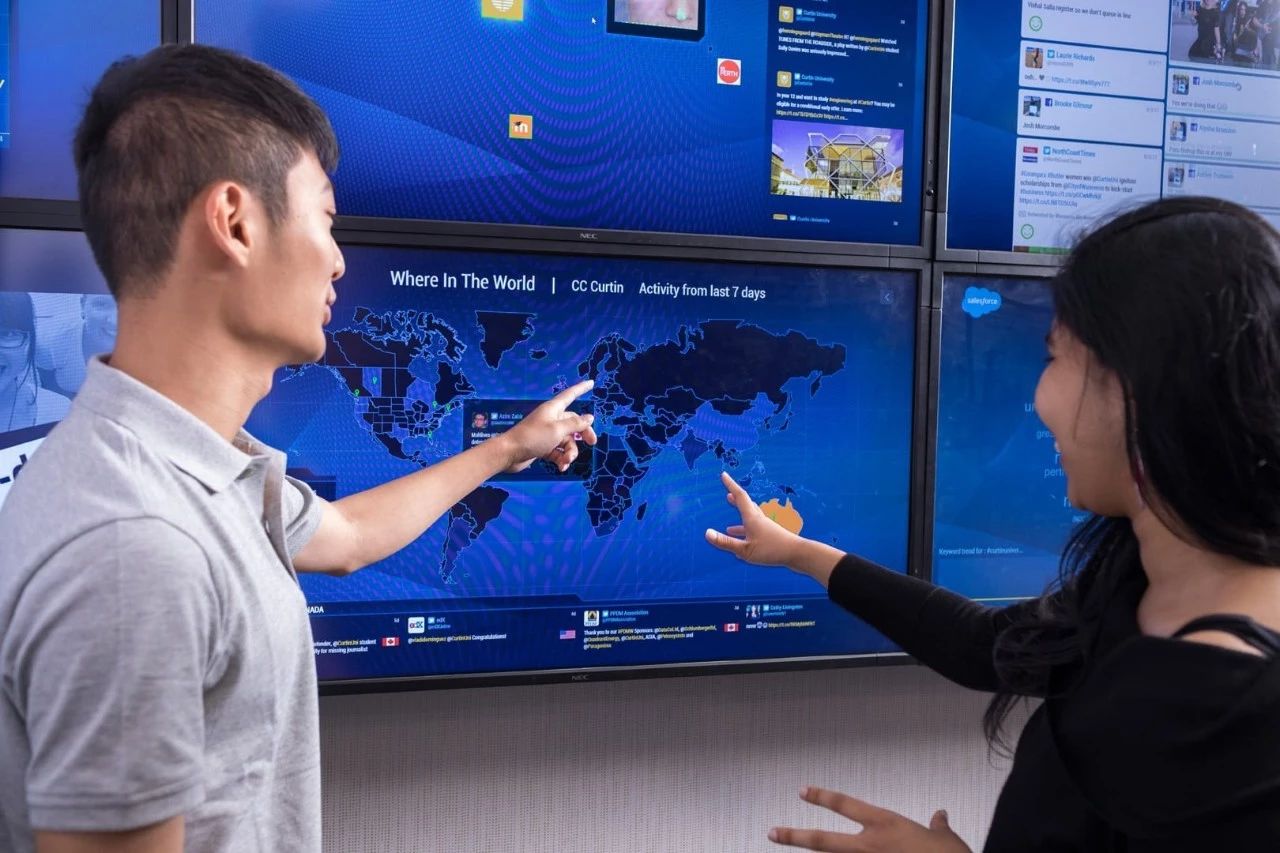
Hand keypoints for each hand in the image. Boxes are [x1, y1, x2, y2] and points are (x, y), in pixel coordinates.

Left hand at [500, 379, 597, 473]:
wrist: (510, 453)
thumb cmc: (533, 437)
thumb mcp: (558, 430)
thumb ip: (575, 424)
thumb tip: (590, 417)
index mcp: (554, 409)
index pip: (570, 395)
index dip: (581, 388)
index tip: (591, 382)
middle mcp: (552, 419)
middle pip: (574, 422)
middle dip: (583, 433)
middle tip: (592, 443)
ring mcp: (548, 433)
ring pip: (567, 440)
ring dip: (570, 452)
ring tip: (566, 461)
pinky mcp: (543, 446)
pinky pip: (558, 451)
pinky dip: (561, 458)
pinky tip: (561, 467)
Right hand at [704, 471, 803, 566]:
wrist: (798, 554)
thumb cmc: (772, 550)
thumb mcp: (745, 550)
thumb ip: (726, 542)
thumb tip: (707, 533)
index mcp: (752, 518)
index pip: (739, 496)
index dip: (730, 485)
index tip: (724, 475)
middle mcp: (759, 520)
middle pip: (746, 506)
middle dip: (735, 501)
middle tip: (727, 494)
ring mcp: (766, 528)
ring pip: (750, 521)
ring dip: (739, 521)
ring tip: (728, 527)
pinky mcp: (771, 537)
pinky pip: (755, 532)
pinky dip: (746, 535)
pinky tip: (743, 544)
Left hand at [769, 787, 969, 852]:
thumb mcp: (945, 838)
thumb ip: (937, 826)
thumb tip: (940, 817)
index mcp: (885, 825)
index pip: (845, 804)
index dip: (822, 796)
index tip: (804, 791)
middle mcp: (870, 846)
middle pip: (823, 840)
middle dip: (796, 837)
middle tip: (773, 833)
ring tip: (787, 845)